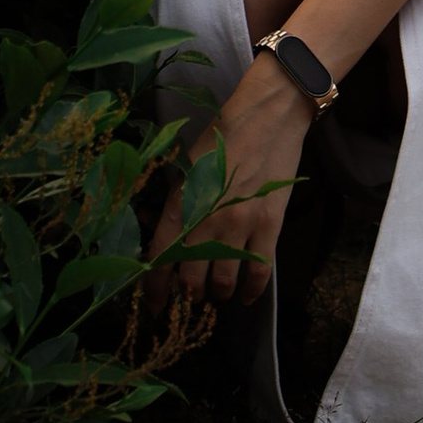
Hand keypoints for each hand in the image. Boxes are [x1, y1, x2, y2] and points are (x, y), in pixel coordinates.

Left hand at [146, 53, 313, 302]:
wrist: (267, 116)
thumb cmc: (223, 135)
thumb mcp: (188, 166)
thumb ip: (177, 203)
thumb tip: (167, 237)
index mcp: (181, 202)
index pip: (161, 258)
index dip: (155, 290)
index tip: (153, 307)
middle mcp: (206, 219)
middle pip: (191, 279)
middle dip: (188, 294)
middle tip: (191, 295)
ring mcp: (240, 224)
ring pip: (223, 281)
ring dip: (217, 294)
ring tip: (216, 293)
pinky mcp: (269, 225)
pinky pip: (259, 272)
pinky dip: (252, 291)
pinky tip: (246, 297)